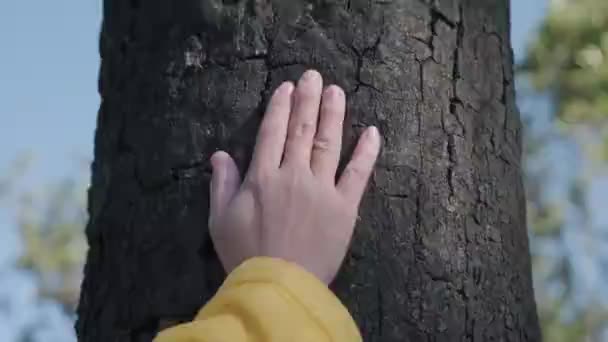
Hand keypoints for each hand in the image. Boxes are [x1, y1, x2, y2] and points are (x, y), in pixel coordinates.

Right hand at [208, 70, 380, 283]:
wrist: (279, 285)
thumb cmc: (245, 253)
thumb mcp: (221, 220)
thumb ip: (221, 184)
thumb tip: (220, 154)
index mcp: (264, 177)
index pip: (273, 133)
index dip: (280, 108)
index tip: (287, 88)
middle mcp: (294, 175)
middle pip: (302, 130)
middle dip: (307, 100)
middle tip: (314, 76)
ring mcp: (323, 189)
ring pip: (330, 143)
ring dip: (334, 114)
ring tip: (337, 91)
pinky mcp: (346, 207)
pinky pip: (358, 174)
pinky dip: (367, 152)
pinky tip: (373, 131)